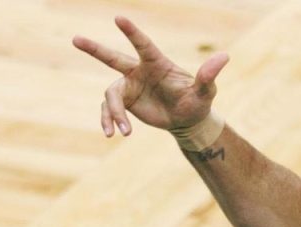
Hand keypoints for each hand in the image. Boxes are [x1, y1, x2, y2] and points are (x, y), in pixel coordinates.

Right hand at [72, 16, 228, 136]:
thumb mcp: (205, 92)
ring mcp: (129, 87)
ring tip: (124, 131)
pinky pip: (110, 110)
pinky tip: (113, 134)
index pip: (142, 45)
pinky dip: (110, 121)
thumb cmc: (197, 103)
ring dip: (115, 113)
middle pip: (113, 58)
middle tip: (75, 39)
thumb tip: (225, 56)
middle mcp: (139, 72)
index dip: (132, 32)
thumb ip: (208, 75)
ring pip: (111, 96)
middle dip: (94, 49)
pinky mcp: (125, 103)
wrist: (187, 121)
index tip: (119, 18)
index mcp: (157, 64)